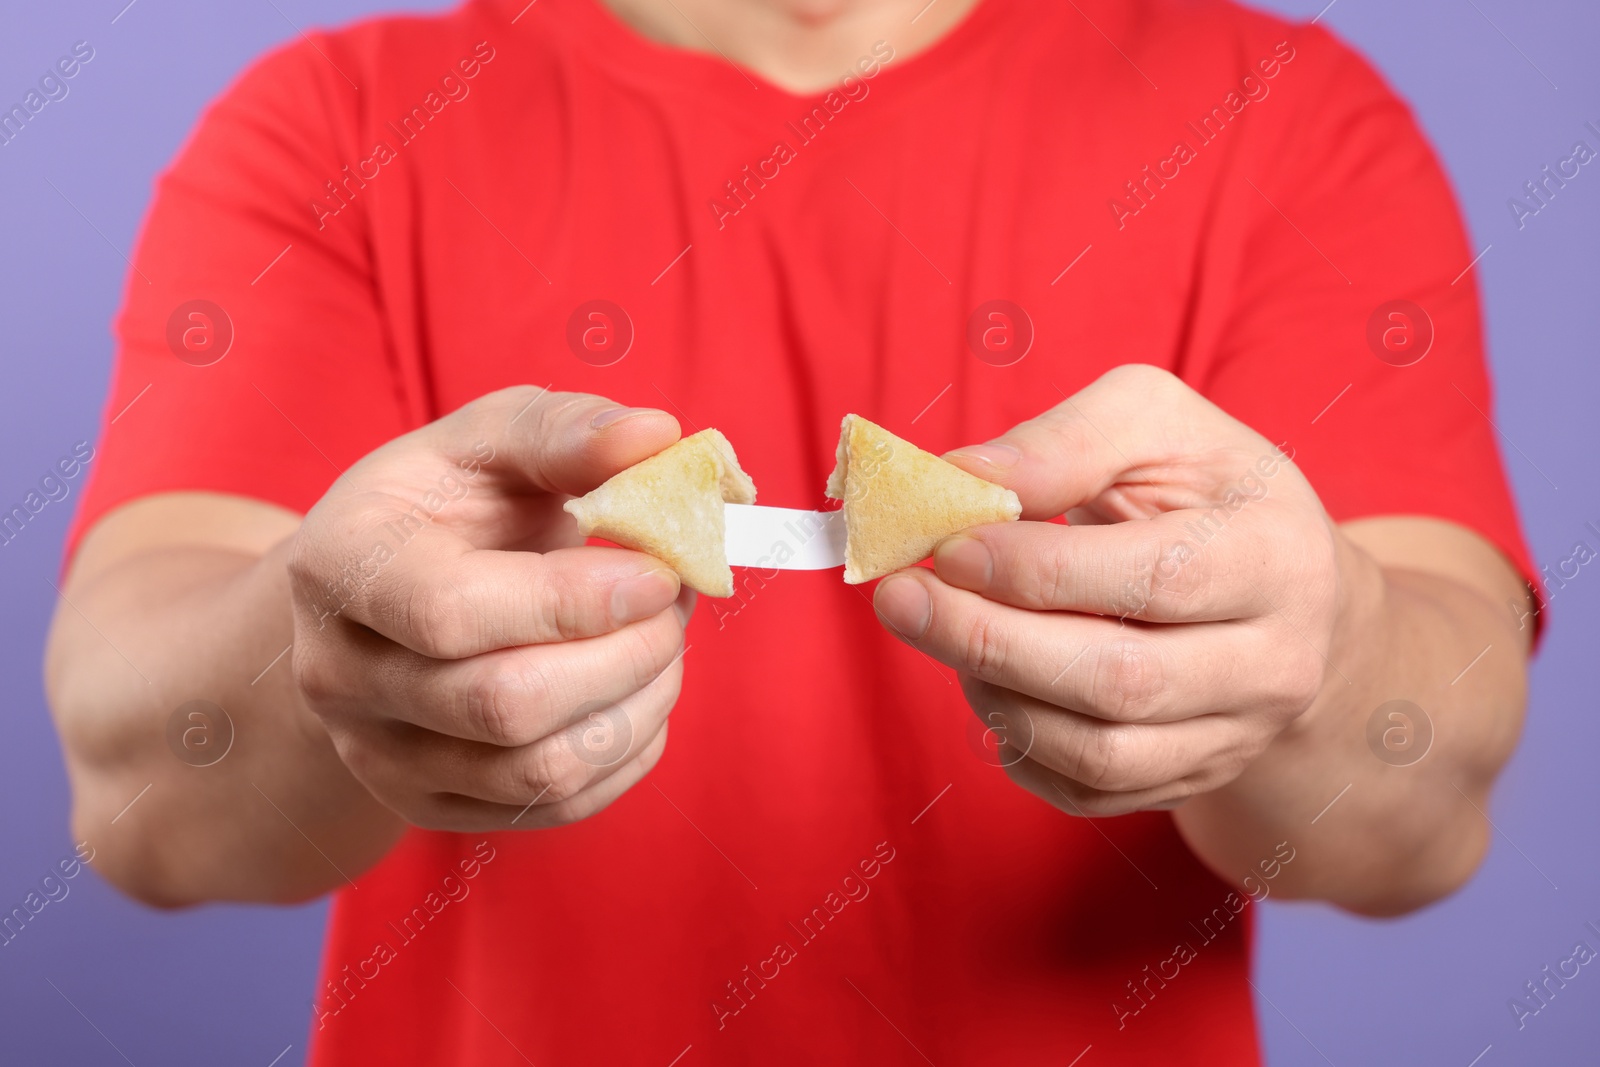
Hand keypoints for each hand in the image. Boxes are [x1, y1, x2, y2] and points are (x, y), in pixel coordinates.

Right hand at [288, 388, 691, 830]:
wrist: (383, 594)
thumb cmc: (446, 504)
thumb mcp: (486, 441)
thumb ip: (563, 432)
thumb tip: (655, 436)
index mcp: (339, 566)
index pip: (449, 613)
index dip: (571, 602)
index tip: (657, 572)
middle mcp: (340, 676)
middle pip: (503, 705)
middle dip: (624, 654)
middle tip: (674, 600)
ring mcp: (380, 755)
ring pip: (538, 771)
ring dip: (639, 705)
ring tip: (666, 640)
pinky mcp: (431, 806)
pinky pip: (554, 806)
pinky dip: (628, 751)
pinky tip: (642, 691)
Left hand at [874, 365, 1348, 815]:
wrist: (1289, 591)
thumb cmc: (1207, 492)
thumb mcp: (1158, 426)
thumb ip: (1065, 442)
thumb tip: (961, 479)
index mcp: (1275, 558)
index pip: (1153, 580)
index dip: (1037, 571)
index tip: (947, 545)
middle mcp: (1273, 665)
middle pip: (1121, 682)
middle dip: (991, 641)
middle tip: (901, 599)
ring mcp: (1236, 736)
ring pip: (1100, 755)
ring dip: (996, 696)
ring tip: (944, 633)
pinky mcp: (1191, 780)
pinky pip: (1090, 794)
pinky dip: (1018, 748)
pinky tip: (987, 683)